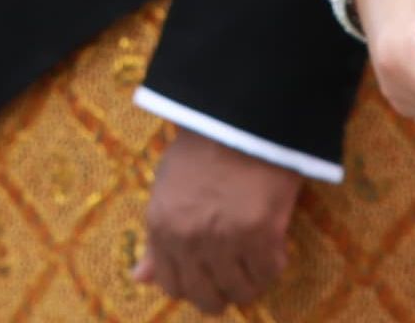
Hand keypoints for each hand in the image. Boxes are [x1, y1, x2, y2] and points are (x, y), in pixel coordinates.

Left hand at [133, 129, 298, 313]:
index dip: (193, 285)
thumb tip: (140, 278)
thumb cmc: (202, 147)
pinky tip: (274, 244)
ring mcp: (225, 239)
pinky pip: (269, 272)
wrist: (242, 116)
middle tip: (237, 273)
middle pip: (206, 298)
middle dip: (222, 292)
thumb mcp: (166, 188)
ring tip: (257, 258)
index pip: (172, 286)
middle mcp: (189, 240)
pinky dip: (274, 263)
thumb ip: (156, 238)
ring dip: (251, 280)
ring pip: (241, 291)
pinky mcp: (261, 234)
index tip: (208, 275)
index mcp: (161, 228)